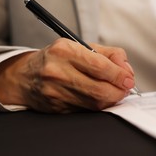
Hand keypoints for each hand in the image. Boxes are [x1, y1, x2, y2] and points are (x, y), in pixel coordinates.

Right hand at [0, 38, 135, 112]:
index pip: (100, 66)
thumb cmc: (58, 58)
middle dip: (118, 91)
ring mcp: (55, 92)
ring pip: (94, 102)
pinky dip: (97, 104)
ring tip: (115, 91)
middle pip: (99, 89)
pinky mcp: (56, 107)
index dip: (119, 75)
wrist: (26, 75)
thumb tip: (126, 70)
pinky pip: (85, 109)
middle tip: (126, 88)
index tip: (128, 79)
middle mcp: (57, 71)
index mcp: (65, 50)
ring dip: (110, 99)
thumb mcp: (81, 46)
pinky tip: (99, 97)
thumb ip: (109, 54)